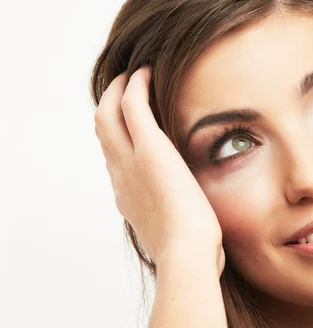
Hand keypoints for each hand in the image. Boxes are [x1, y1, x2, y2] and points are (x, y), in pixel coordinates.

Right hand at [94, 66, 224, 274]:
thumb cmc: (192, 253)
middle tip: (123, 88)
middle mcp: (121, 177)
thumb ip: (179, 222)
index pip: (114, 159)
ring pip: (108, 114)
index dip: (118, 137)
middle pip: (102, 131)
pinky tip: (146, 73)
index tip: (130, 125)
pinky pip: (132, 105)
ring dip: (118, 90)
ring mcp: (130, 162)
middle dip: (109, 106)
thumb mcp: (178, 236)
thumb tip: (195, 224)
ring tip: (133, 75)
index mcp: (128, 197)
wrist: (187, 254)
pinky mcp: (150, 149)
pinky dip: (135, 85)